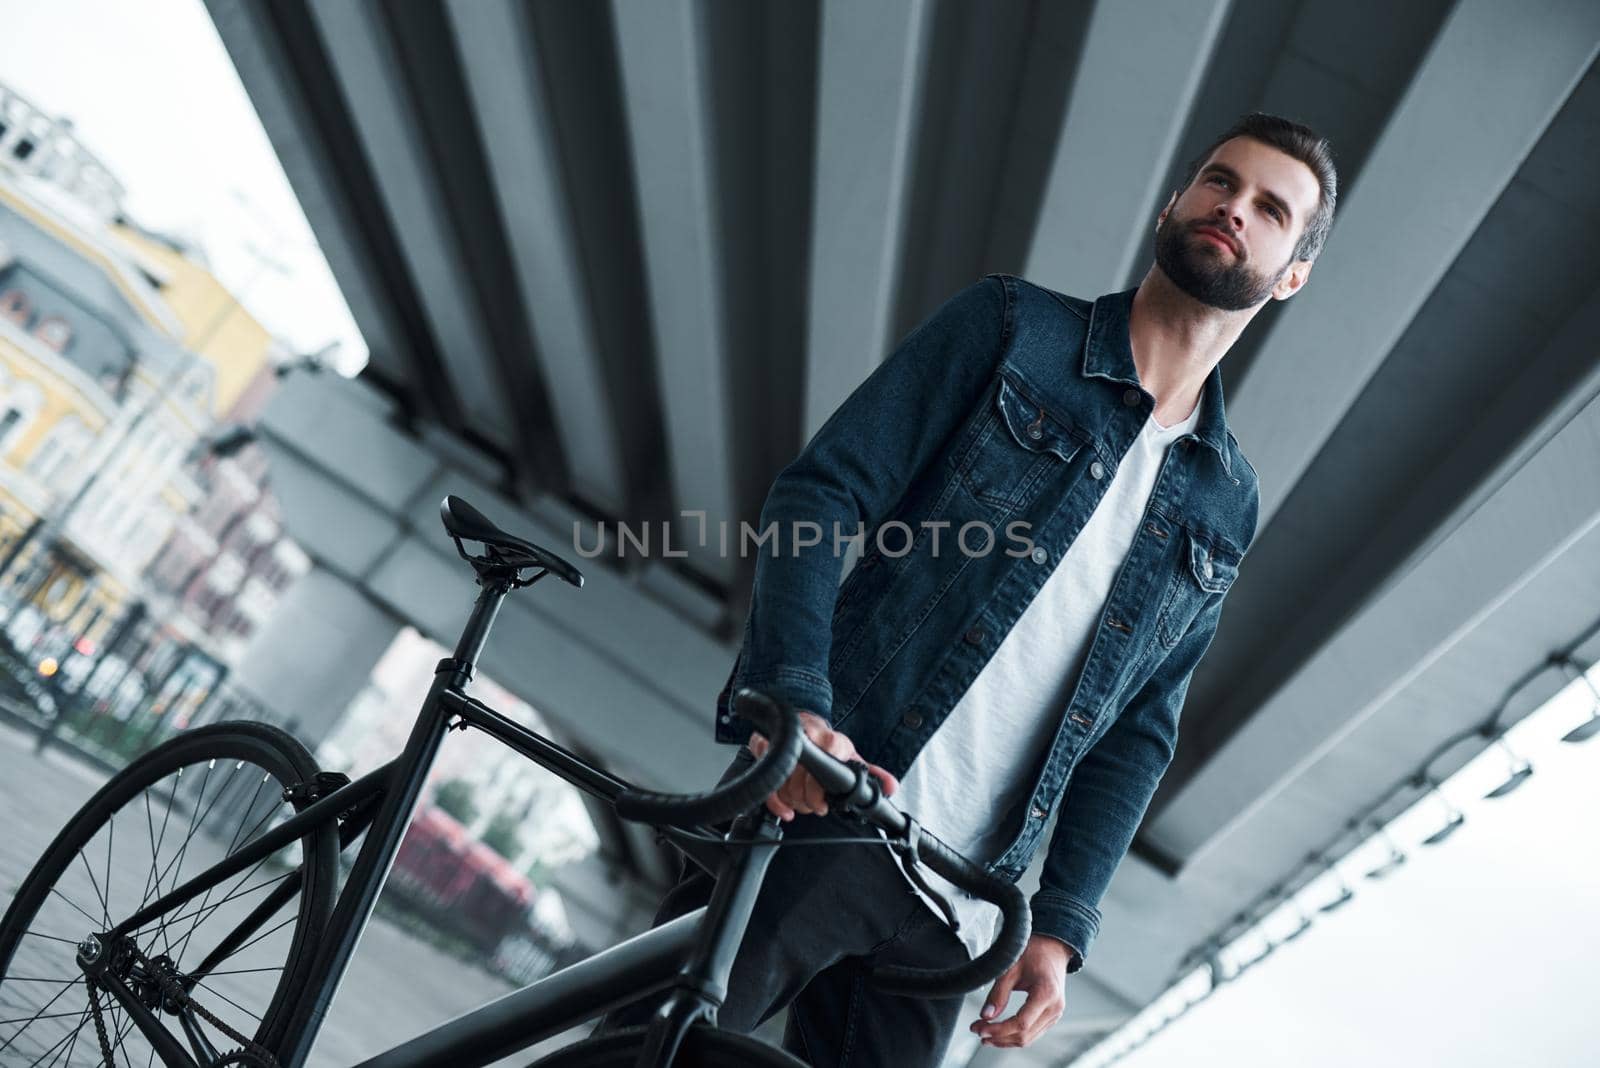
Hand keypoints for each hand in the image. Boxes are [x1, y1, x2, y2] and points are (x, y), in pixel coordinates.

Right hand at [748, 711, 898, 819]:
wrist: (805, 724)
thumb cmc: (830, 746)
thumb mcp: (852, 758)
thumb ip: (872, 774)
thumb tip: (891, 788)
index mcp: (832, 740)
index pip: (828, 755)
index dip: (820, 786)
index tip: (823, 802)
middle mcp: (807, 736)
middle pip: (801, 775)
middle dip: (807, 799)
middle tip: (815, 806)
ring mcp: (784, 741)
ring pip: (783, 780)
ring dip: (792, 800)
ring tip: (803, 804)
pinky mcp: (764, 745)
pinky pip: (766, 777)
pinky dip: (775, 801)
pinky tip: (785, 809)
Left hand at [970, 934, 1072, 1047]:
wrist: (1052, 947)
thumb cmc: (1033, 952)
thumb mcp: (1011, 968)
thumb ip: (998, 993)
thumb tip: (985, 1016)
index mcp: (1047, 994)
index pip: (1021, 1024)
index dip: (998, 1030)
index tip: (980, 1029)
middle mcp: (1055, 1008)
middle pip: (1024, 1035)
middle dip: (998, 1037)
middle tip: (977, 1031)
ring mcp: (1055, 1014)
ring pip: (1029, 1038)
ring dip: (1005, 1040)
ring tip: (985, 1035)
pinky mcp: (1052, 1016)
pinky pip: (1033, 1032)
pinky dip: (1015, 1035)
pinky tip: (1000, 1033)